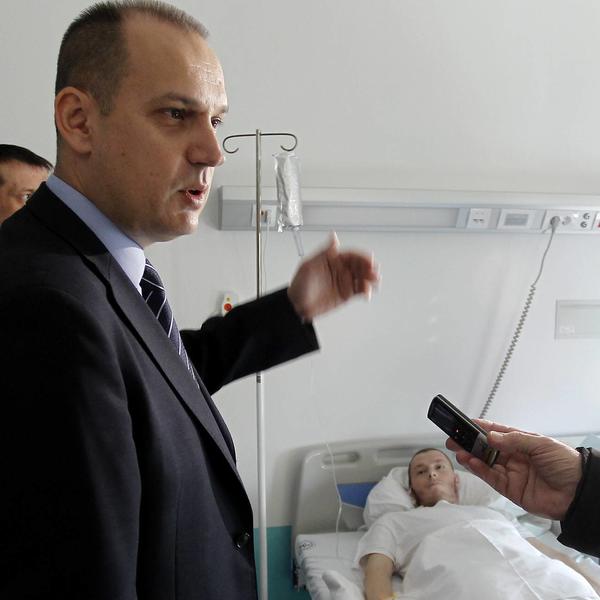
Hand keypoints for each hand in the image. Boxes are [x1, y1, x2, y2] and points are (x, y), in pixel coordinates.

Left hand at [287, 232, 378, 320]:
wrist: (297, 306)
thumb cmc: (300, 285)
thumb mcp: (309, 266)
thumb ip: (324, 252)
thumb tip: (334, 237)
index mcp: (333, 260)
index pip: (350, 255)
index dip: (361, 257)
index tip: (369, 260)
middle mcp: (340, 270)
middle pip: (359, 266)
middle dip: (369, 268)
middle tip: (374, 272)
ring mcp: (344, 282)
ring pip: (362, 278)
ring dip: (370, 279)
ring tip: (375, 283)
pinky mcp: (346, 295)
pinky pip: (359, 291)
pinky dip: (366, 291)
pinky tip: (367, 293)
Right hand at [446, 420, 581, 519]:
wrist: (579, 492)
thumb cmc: (566, 464)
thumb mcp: (540, 444)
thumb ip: (513, 441)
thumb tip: (490, 437)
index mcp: (522, 442)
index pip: (496, 432)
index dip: (480, 428)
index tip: (464, 423)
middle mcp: (515, 457)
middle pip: (486, 448)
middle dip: (469, 442)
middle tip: (454, 437)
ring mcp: (512, 473)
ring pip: (485, 462)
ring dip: (471, 456)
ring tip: (458, 449)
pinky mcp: (511, 489)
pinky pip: (490, 478)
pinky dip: (479, 469)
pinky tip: (471, 462)